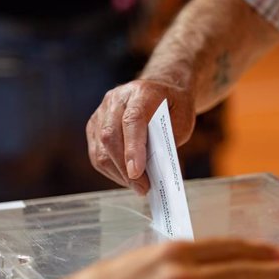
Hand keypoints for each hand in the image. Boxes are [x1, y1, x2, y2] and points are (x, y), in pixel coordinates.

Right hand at [86, 79, 195, 194]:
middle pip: (111, 136)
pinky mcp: (94, 126)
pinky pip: (97, 154)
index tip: (138, 172)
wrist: (162, 90)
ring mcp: (102, 112)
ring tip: (138, 186)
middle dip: (125, 169)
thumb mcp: (183, 121)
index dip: (133, 148)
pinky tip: (127, 178)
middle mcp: (116, 99)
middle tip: (143, 188)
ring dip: (118, 173)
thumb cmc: (175, 108)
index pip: (132, 120)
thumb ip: (168, 142)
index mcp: (141, 92)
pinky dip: (112, 171)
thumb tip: (154, 172)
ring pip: (101, 149)